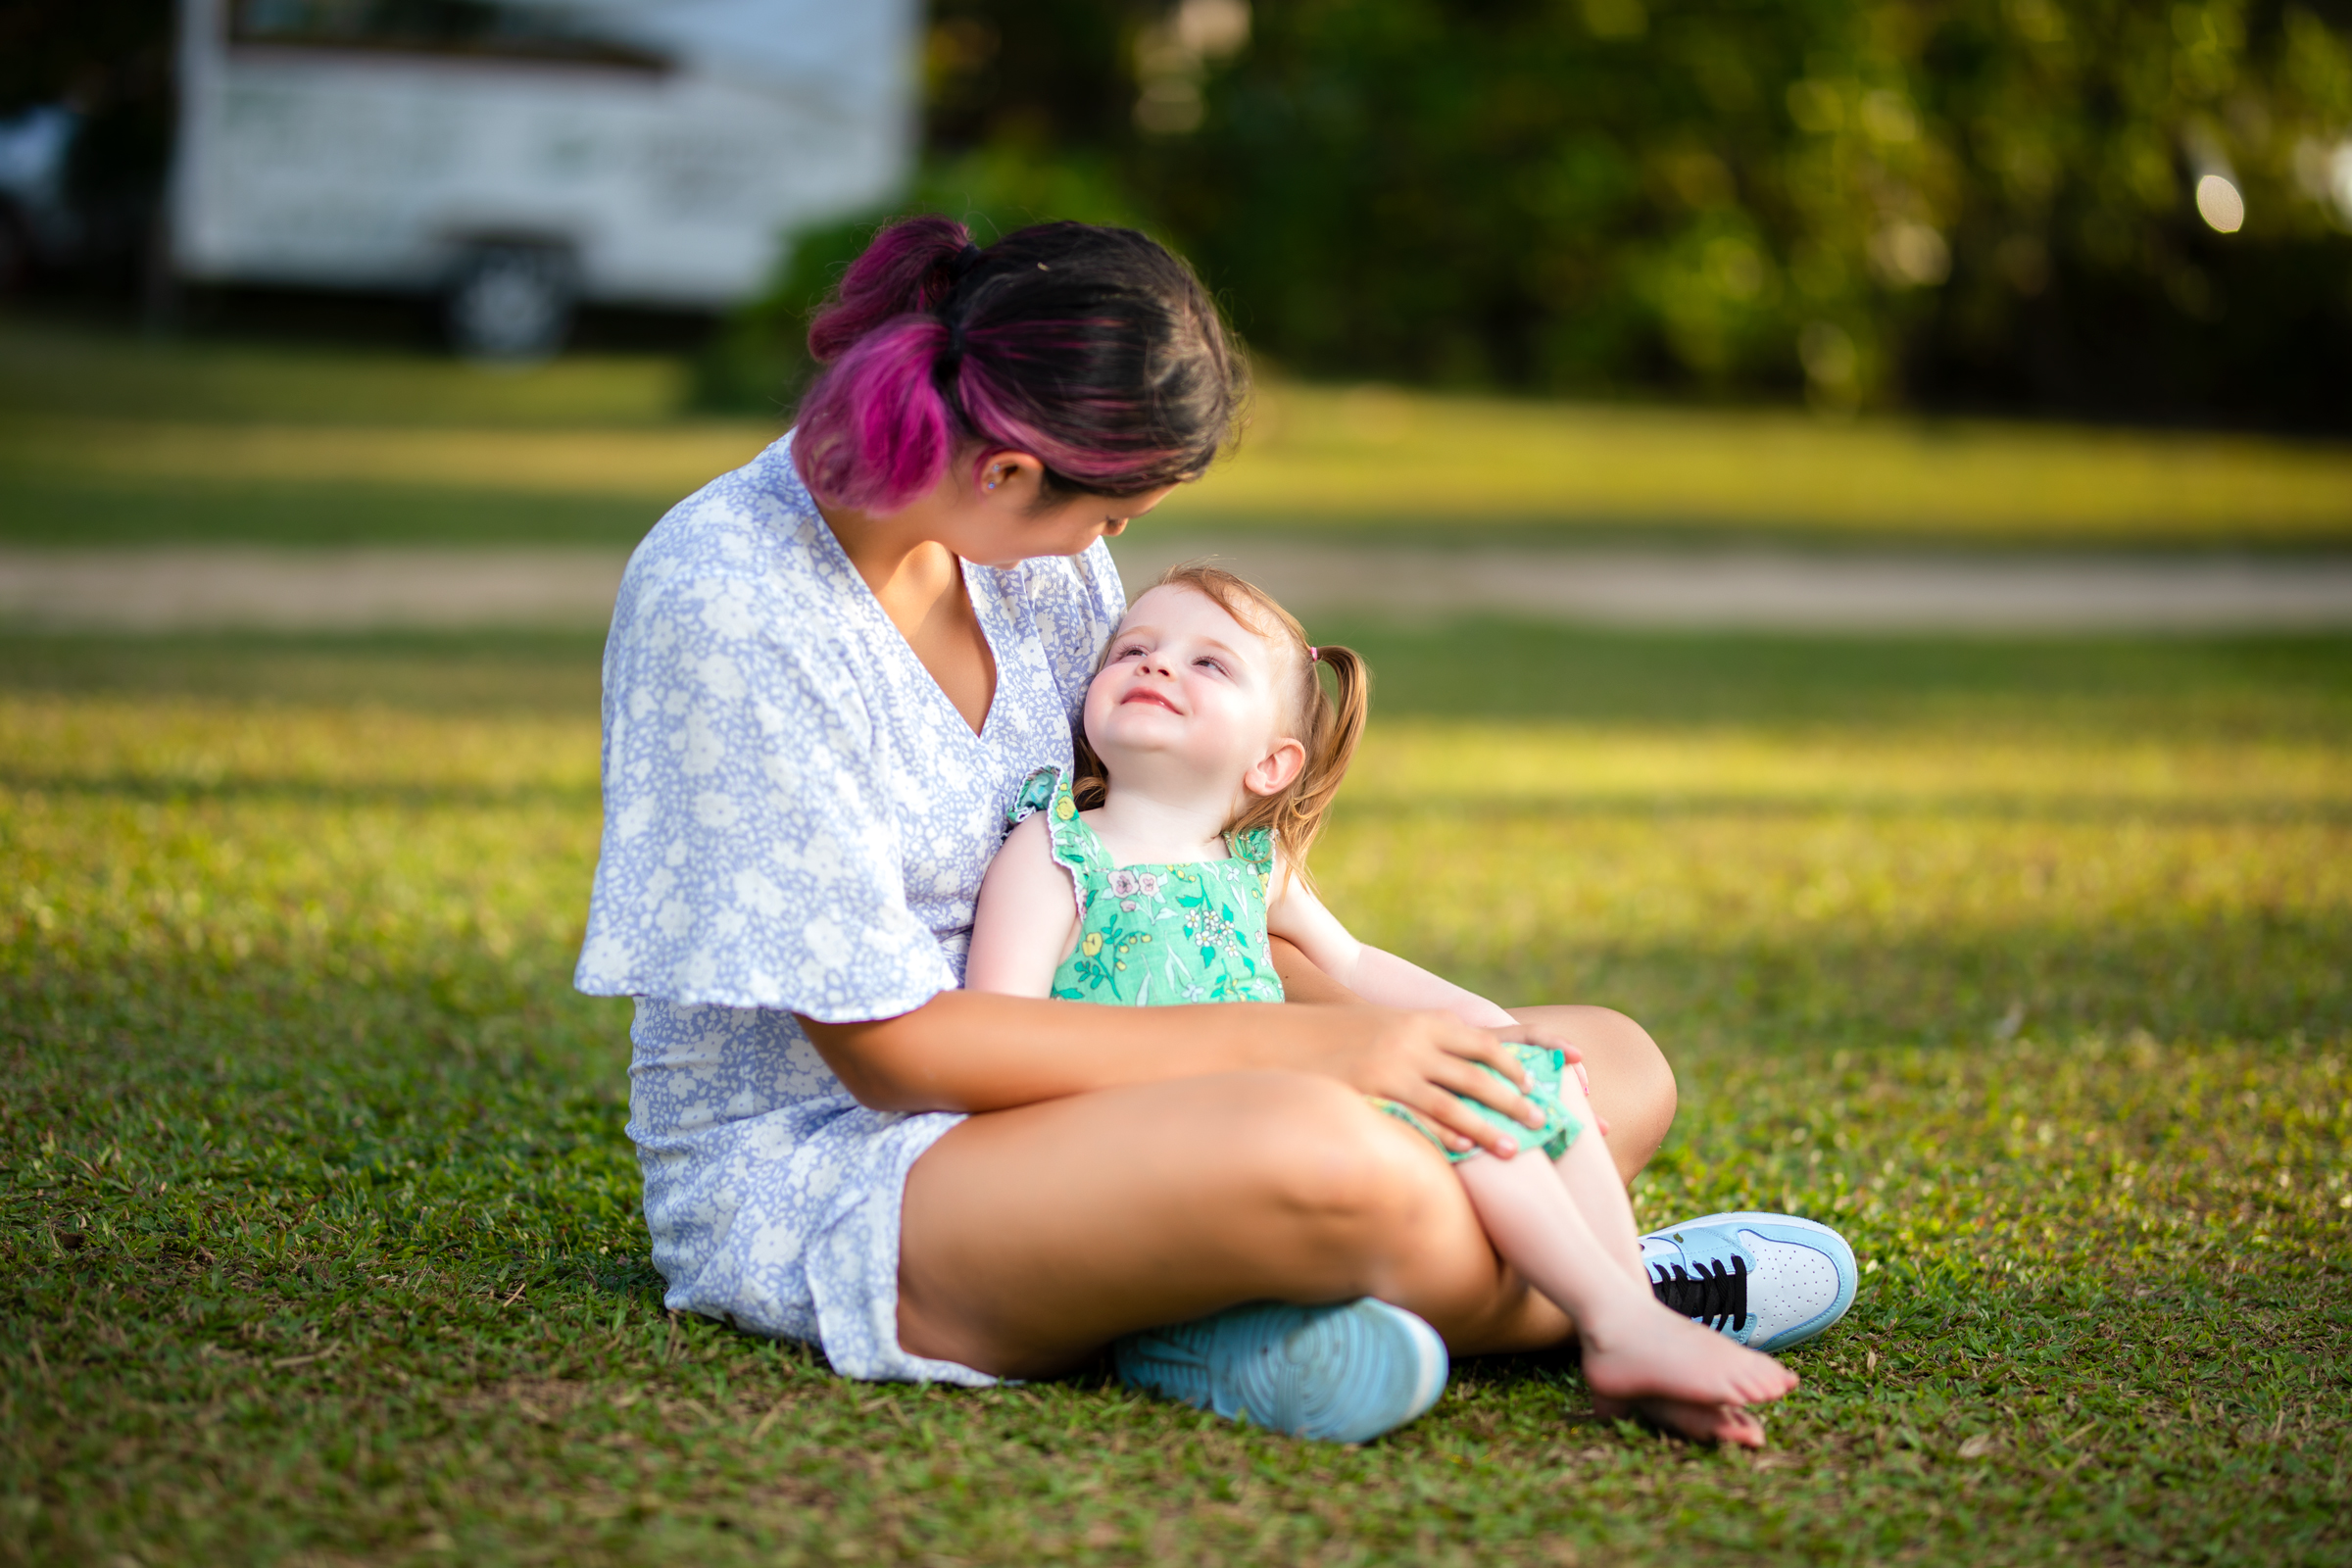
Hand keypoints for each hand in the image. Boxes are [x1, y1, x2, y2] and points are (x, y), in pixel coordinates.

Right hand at [1292, 1008, 1577, 1156]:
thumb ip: (1423, 1041)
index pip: (1484, 1040)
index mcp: (1421, 1021)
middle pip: (1479, 1073)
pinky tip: (1465, 1152)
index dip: (1518, 1061)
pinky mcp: (1370, 1095)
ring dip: (1489, 1127)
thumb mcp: (1385, 1027)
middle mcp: (1412, 1042)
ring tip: (1514, 1149)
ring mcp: (1391, 1069)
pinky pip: (1417, 1119)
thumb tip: (1460, 1062)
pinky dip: (1446, 1135)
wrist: (1279, 1038)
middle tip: (1542, 1120)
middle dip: (1515, 1098)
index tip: (1539, 1082)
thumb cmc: (1338, 1037)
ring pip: (1455, 1101)